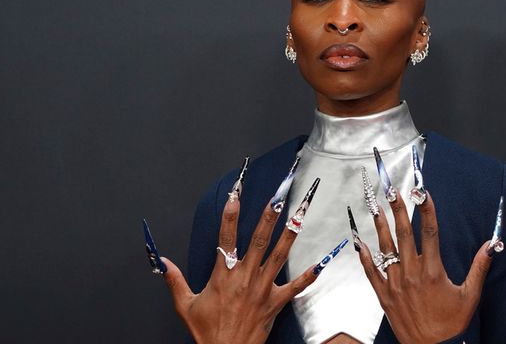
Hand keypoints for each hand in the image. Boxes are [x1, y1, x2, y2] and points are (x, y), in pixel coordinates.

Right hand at [160, 187, 318, 343]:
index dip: (230, 215)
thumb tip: (163, 261)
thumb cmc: (208, 332)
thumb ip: (175, 280)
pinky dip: (309, 275)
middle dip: (268, 217)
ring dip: (289, 235)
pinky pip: (296, 287)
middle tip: (277, 198)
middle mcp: (245, 278)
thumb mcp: (185, 305)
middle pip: (258, 241)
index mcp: (223, 276)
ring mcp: (262, 289)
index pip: (226, 238)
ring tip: (299, 216)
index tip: (235, 195)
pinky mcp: (275, 302)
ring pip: (279, 256)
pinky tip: (321, 263)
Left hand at [357, 189, 494, 342]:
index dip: (426, 209)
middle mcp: (411, 274)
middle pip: (404, 233)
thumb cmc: (451, 324)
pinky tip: (359, 241)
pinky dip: (364, 256)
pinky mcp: (384, 295)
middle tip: (392, 189)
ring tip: (375, 205)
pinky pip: (371, 272)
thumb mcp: (470, 296)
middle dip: (398, 209)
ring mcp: (395, 284)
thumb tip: (491, 245)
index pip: (429, 232)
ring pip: (385, 248)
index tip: (423, 191)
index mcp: (432, 271)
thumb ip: (479, 268)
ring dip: (380, 225)